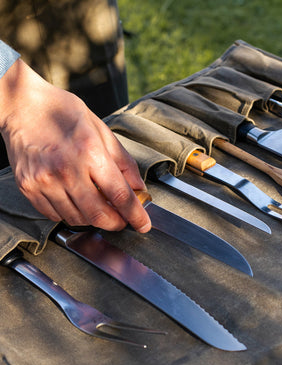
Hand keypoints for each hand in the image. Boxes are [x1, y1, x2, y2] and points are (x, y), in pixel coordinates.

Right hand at [0, 59, 150, 232]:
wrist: (21, 105)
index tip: (143, 225)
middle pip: (99, 215)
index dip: (135, 215)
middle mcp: (66, 170)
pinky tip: (76, 201)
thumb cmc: (63, 113)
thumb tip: (138, 187)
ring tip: (99, 206)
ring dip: (94, 219)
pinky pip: (55, 215)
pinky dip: (71, 214)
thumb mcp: (101, 130)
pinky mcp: (28, 188)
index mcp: (90, 153)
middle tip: (122, 220)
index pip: (120, 195)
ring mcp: (44, 181)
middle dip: (116, 223)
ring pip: (77, 219)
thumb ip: (123, 161)